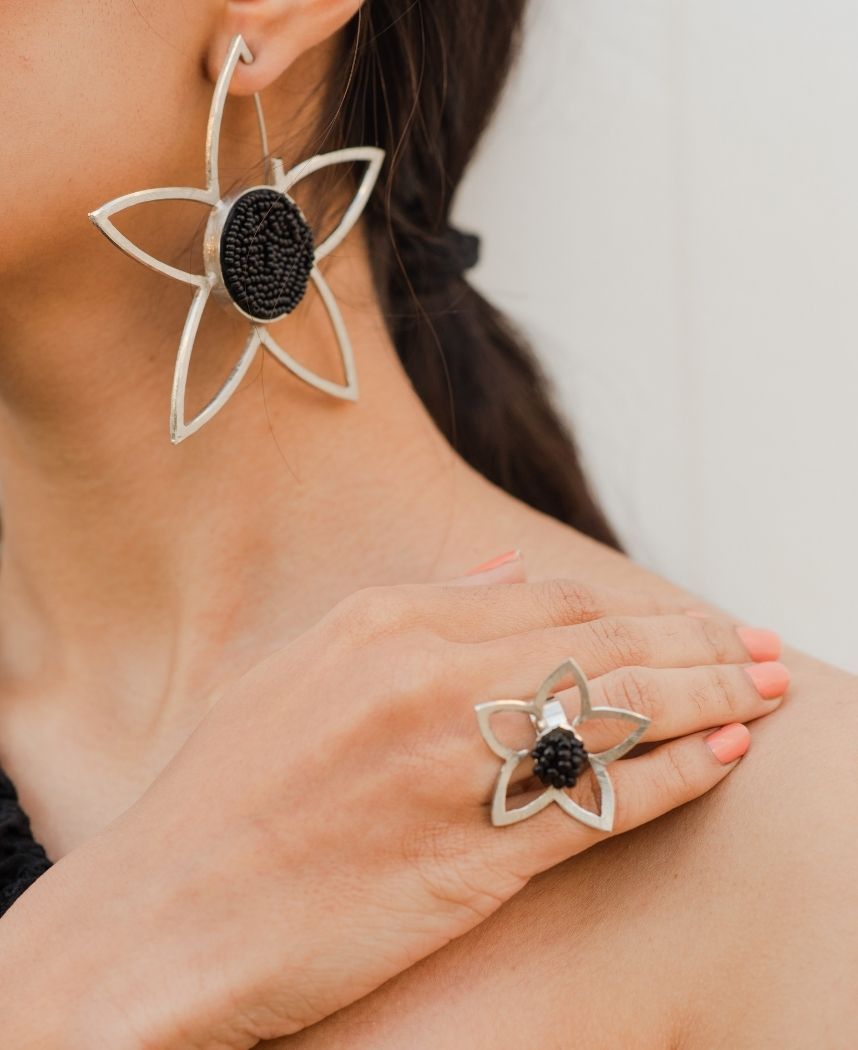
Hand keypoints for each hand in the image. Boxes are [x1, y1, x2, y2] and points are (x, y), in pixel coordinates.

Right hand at [0, 570, 786, 1048]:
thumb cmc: (222, 798)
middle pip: (601, 642)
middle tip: (758, 646)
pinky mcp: (470, 857)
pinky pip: (601, 800)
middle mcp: (424, 676)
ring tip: (766, 688)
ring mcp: (452, 764)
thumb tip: (501, 571)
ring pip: (617, 707)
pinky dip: (675, 773)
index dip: (633, 607)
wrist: (160, 920)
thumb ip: (409, 615)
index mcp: (381, 624)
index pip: (551, 597)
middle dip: (696, 641)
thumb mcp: (300, 673)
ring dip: (708, 693)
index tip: (683, 620)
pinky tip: (724, 759)